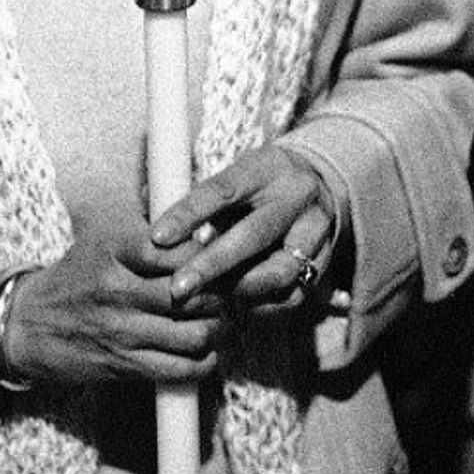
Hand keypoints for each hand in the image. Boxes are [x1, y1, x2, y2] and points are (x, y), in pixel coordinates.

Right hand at [1, 209, 222, 389]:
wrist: (26, 324)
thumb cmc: (74, 278)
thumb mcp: (100, 239)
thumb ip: (143, 227)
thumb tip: (187, 210)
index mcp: (113, 250)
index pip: (176, 250)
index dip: (206, 255)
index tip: (215, 257)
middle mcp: (117, 289)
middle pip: (192, 294)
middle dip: (219, 296)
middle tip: (225, 294)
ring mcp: (120, 330)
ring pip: (192, 334)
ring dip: (215, 331)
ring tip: (216, 323)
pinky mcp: (122, 365)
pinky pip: (178, 369)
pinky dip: (202, 363)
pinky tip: (203, 353)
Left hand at [150, 143, 346, 317]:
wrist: (321, 185)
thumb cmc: (257, 186)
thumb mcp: (233, 178)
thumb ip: (197, 200)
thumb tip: (148, 221)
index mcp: (265, 168)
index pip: (222, 190)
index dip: (187, 215)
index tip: (156, 238)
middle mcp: (295, 196)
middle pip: (253, 234)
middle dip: (211, 265)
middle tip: (177, 289)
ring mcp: (316, 229)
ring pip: (280, 269)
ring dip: (240, 290)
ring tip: (209, 300)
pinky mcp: (326, 261)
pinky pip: (294, 294)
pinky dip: (262, 305)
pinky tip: (237, 306)